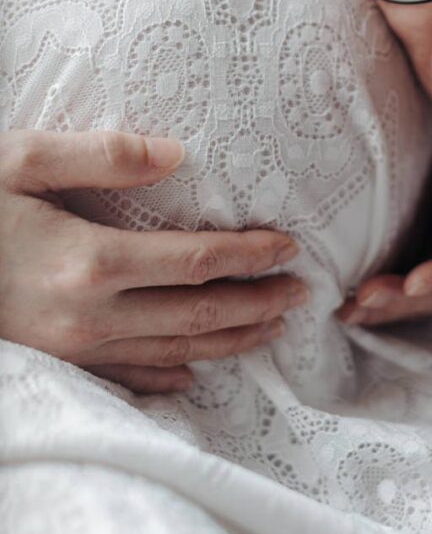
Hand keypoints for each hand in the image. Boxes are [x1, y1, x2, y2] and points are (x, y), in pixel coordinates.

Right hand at [0, 130, 305, 393]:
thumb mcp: (21, 159)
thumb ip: (102, 154)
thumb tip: (177, 154)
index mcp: (91, 261)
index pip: (198, 262)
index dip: (251, 255)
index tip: (290, 247)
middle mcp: (90, 316)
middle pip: (199, 317)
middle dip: (258, 305)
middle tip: (302, 295)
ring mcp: (72, 349)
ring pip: (174, 354)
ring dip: (231, 342)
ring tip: (272, 328)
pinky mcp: (55, 365)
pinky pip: (126, 379)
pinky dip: (170, 377)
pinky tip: (194, 372)